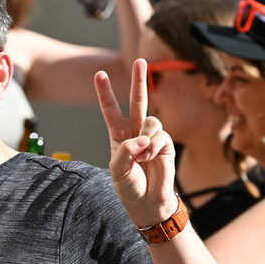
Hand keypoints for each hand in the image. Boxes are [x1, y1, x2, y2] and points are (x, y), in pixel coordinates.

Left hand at [94, 59, 176, 225]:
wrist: (149, 203)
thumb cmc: (129, 188)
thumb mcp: (117, 170)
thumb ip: (125, 151)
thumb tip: (141, 138)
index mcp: (118, 135)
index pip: (111, 109)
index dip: (105, 92)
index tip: (99, 74)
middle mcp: (136, 132)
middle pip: (138, 101)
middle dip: (139, 80)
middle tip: (140, 60)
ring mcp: (152, 137)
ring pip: (151, 120)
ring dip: (145, 138)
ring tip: (141, 156)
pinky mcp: (165, 144)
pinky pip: (160, 135)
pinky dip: (153, 146)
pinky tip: (149, 158)